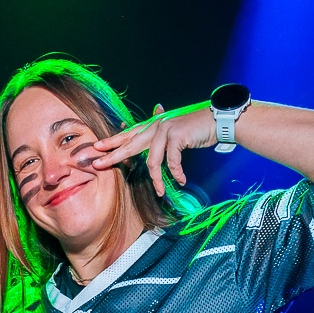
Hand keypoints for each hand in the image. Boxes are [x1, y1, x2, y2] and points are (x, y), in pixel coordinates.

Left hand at [92, 101, 213, 194]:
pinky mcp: (176, 135)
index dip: (113, 141)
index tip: (96, 148)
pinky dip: (177, 173)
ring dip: (158, 179)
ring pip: (152, 160)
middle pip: (130, 144)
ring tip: (161, 191)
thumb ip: (162, 137)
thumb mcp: (175, 134)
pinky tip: (181, 180)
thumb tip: (154, 135)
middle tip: (97, 164)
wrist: (217, 121)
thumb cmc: (196, 130)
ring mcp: (165, 129)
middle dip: (113, 155)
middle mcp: (157, 125)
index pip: (129, 134)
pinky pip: (171, 161)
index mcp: (154, 125)